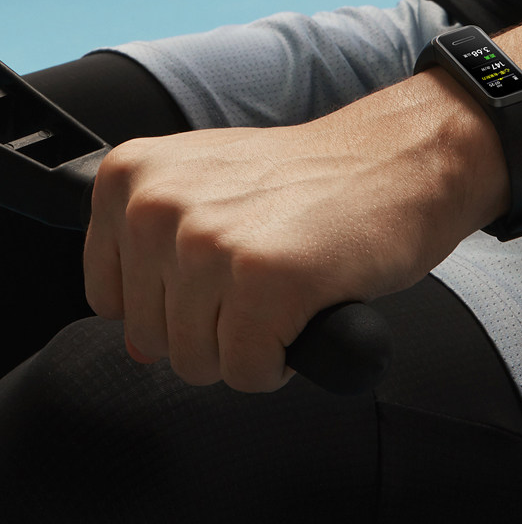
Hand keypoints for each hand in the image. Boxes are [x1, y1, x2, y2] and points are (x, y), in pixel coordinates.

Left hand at [83, 72, 506, 391]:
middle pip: (153, 339)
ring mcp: (209, 244)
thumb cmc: (315, 179)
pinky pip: (250, 373)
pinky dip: (283, 359)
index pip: (111, 299)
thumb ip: (158, 260)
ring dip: (252, 342)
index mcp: (131, 176)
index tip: (226, 266)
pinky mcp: (264, 283)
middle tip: (267, 272)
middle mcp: (157, 206)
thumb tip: (137, 351)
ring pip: (198, 363)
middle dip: (216, 326)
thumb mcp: (212, 192)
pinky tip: (309, 304)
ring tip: (290, 282)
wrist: (398, 159)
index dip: (176, 300)